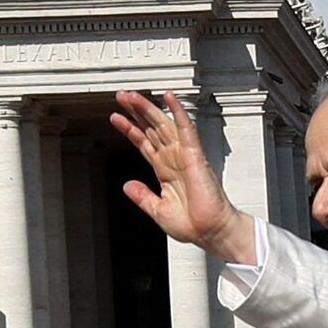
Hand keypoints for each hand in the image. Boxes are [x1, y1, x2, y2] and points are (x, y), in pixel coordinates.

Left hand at [110, 91, 253, 263]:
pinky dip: (178, 112)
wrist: (211, 232)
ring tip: (132, 96)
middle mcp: (175, 160)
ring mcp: (185, 156)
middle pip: (152, 129)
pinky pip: (186, 129)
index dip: (131, 130)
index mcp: (166, 172)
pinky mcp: (195, 156)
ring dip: (149, 109)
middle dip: (136, 113)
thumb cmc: (194, 225)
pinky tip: (169, 97)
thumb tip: (128, 186)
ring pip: (164, 125)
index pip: (146, 144)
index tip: (117, 118)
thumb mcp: (158, 211)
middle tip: (122, 96)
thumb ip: (143, 197)